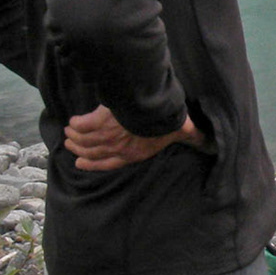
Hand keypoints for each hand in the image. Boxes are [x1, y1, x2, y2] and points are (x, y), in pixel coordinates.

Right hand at [64, 104, 202, 170]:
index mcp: (134, 154)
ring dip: (75, 137)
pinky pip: (83, 124)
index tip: (80, 162)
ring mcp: (106, 136)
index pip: (109, 163)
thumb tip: (206, 139)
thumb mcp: (182, 130)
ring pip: (85, 139)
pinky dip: (77, 124)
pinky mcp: (99, 121)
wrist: (154, 110)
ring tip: (69, 132)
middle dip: (80, 149)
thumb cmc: (168, 121)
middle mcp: (117, 148)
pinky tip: (73, 121)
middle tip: (70, 145)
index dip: (93, 164)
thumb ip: (191, 135)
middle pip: (92, 152)